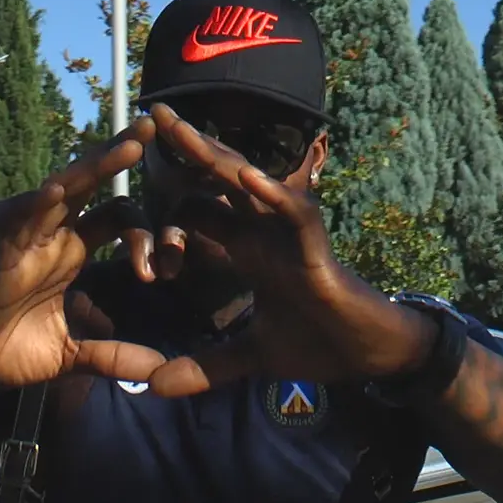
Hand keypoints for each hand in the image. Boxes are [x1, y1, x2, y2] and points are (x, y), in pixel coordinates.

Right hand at [0, 119, 169, 387]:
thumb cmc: (6, 351)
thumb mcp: (71, 358)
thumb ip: (112, 358)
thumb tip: (158, 370)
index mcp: (70, 252)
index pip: (116, 217)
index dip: (146, 233)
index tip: (158, 274)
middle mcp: (49, 237)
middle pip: (88, 185)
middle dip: (118, 156)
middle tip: (151, 127)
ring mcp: (21, 242)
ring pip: (58, 192)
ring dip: (91, 169)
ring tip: (126, 148)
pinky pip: (13, 222)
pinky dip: (33, 205)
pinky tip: (55, 190)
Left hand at [141, 103, 436, 396]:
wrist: (368, 356)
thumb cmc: (317, 344)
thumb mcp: (248, 357)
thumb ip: (202, 368)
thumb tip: (156, 388)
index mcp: (247, 250)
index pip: (199, 214)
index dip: (165, 219)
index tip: (133, 231)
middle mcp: (264, 233)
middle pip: (219, 182)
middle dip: (187, 150)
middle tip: (149, 114)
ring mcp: (290, 236)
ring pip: (250, 185)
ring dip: (217, 157)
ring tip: (181, 131)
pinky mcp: (317, 249)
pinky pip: (296, 215)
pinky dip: (274, 197)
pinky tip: (247, 179)